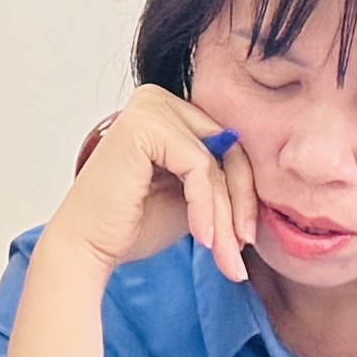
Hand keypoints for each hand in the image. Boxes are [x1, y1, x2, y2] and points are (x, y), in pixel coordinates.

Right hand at [52, 88, 248, 283]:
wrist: (88, 247)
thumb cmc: (133, 225)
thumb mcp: (192, 197)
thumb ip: (220, 178)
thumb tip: (268, 180)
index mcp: (168, 110)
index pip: (228, 145)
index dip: (243, 194)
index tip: (245, 239)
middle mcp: (157, 99)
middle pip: (228, 150)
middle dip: (238, 207)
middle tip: (238, 253)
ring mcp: (149, 107)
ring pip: (216, 164)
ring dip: (224, 215)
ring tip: (223, 257)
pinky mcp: (144, 126)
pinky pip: (199, 168)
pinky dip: (206, 207)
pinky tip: (201, 239)